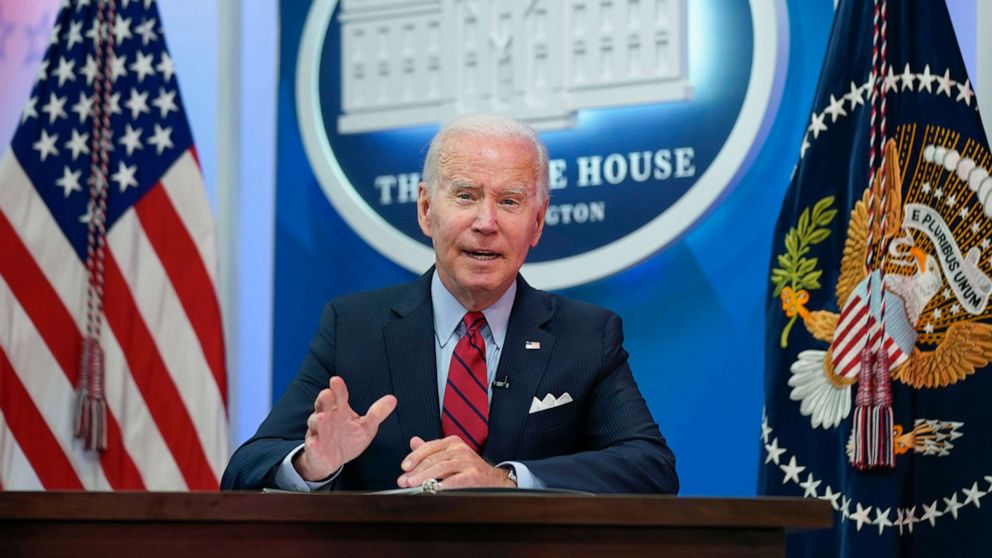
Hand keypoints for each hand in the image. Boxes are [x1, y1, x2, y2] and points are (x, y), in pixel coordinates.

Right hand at [294, 376, 396, 480]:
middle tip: (327, 393)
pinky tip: (313, 443)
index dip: (338, 388)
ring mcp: (318, 432)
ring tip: (322, 418)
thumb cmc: (349, 439)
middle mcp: (326, 417)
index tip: (336, 380)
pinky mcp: (313, 449)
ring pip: (315, 423)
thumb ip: (377, 413)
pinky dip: (312, 444)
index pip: (339, 396)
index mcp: (340, 410)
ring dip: (317, 420)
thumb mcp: (366, 427)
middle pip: (323, 405)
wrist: (332, 460)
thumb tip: (393, 399)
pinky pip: (311, 446)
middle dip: (324, 399)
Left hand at [396, 436, 515, 488]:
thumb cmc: (468, 468)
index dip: (415, 456)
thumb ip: (431, 449)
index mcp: (453, 442)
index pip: (429, 447)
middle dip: (416, 471)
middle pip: (433, 458)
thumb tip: (413, 441)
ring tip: (412, 484)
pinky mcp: (473, 475)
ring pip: (441, 468)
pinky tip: (432, 489)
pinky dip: (441, 485)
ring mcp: (467, 461)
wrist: (493, 480)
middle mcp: (460, 449)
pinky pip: (454, 480)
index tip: (404, 467)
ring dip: (424, 477)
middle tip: (403, 480)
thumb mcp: (450, 455)